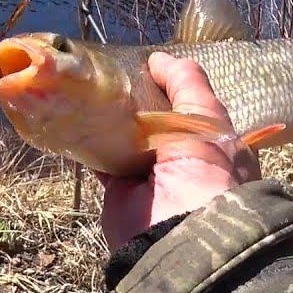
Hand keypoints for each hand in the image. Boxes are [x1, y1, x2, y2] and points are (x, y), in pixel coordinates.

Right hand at [98, 52, 261, 250]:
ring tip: (93, 82)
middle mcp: (183, 157)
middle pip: (156, 117)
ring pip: (127, 134)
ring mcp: (150, 172)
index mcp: (214, 142)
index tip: (151, 61)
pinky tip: (77, 112)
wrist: (177, 234)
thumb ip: (187, 83)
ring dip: (112, 115)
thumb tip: (159, 58)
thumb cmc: (205, 172)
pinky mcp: (118, 187)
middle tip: (114, 66)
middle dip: (139, 95)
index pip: (193, 104)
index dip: (174, 83)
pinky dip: (89, 138)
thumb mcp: (207, 119)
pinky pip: (101, 156)